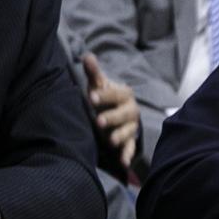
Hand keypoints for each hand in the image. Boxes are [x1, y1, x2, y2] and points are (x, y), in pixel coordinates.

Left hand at [82, 53, 138, 168]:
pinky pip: (130, 148)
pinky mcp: (130, 140)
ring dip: (120, 136)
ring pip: (128, 131)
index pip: (115, 94)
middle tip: (99, 121)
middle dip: (112, 117)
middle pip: (124, 114)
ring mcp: (131, 126)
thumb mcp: (99, 85)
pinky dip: (127, 155)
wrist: (119, 112)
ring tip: (110, 141)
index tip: (90, 97)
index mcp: (124, 94)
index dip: (104, 95)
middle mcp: (131, 110)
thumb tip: (87, 56)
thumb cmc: (105, 97)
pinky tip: (123, 162)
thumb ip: (93, 73)